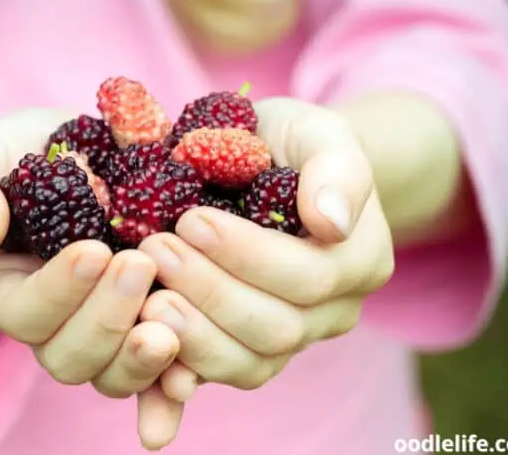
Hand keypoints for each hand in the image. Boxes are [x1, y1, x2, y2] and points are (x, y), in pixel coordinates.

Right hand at [0, 108, 182, 446]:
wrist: (73, 160)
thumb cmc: (20, 159)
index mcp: (6, 291)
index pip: (24, 312)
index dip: (57, 291)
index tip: (93, 250)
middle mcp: (53, 325)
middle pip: (70, 356)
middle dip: (106, 318)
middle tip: (139, 265)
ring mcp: (101, 334)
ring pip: (114, 375)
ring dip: (141, 359)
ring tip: (170, 324)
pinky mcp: (143, 329)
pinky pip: (158, 376)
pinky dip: (173, 382)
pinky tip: (193, 375)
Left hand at [139, 98, 394, 395]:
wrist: (272, 166)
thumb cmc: (292, 144)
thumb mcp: (318, 133)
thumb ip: (337, 169)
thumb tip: (332, 221)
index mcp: (360, 260)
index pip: (309, 275)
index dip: (246, 254)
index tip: (191, 219)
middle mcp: (335, 310)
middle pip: (278, 327)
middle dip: (211, 291)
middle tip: (156, 251)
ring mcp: (295, 338)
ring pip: (251, 363)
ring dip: (194, 334)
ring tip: (148, 298)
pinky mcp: (254, 353)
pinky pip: (224, 373)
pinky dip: (185, 370)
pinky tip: (149, 347)